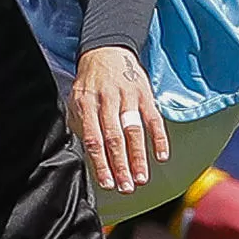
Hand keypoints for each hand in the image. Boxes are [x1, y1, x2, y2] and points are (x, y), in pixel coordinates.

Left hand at [67, 47, 168, 193]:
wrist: (107, 50)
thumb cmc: (90, 83)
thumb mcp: (76, 99)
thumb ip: (79, 124)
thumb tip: (83, 153)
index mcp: (86, 103)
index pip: (93, 138)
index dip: (100, 162)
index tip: (106, 183)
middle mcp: (107, 100)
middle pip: (114, 137)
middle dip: (120, 165)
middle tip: (125, 187)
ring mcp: (128, 97)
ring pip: (134, 130)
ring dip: (138, 156)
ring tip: (140, 179)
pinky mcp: (145, 94)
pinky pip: (154, 119)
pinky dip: (159, 138)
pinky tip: (161, 157)